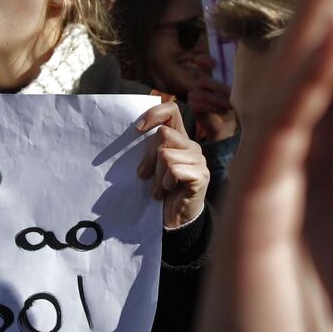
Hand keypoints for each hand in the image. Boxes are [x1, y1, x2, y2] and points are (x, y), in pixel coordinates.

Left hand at [136, 102, 208, 228]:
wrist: (174, 221)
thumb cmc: (160, 192)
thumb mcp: (151, 166)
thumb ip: (148, 149)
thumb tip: (131, 133)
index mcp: (179, 139)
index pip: (171, 111)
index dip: (153, 114)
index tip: (137, 130)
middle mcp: (192, 146)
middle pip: (163, 135)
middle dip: (148, 157)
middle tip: (144, 176)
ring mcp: (199, 160)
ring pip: (166, 155)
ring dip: (157, 176)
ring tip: (159, 189)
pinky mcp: (201, 175)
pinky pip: (174, 170)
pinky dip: (165, 184)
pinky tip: (168, 192)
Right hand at [187, 55, 237, 141]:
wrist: (225, 124)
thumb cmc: (230, 104)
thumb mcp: (233, 90)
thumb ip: (232, 79)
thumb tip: (241, 67)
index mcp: (209, 75)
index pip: (200, 62)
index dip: (203, 60)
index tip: (214, 64)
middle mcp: (198, 84)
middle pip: (203, 81)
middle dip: (219, 88)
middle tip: (231, 94)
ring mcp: (193, 95)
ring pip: (202, 95)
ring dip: (218, 100)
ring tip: (229, 105)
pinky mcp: (192, 107)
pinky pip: (199, 105)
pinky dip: (212, 108)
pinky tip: (222, 111)